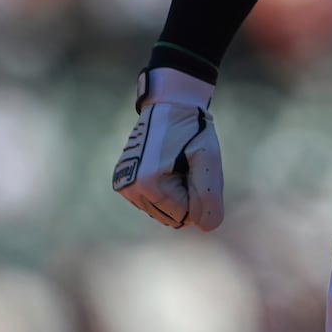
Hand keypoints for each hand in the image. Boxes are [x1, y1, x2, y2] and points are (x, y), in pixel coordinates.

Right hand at [112, 68, 224, 230]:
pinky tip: (166, 166)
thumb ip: (209, 193)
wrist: (169, 105)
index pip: (185, 215)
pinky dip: (165, 191)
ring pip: (163, 213)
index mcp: (149, 183)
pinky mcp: (123, 184)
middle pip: (172, 217)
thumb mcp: (208, 157)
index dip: (198, 195)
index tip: (195, 167)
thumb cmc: (192, 129)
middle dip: (187, 196)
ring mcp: (124, 188)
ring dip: (177, 194)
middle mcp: (130, 189)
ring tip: (176, 165)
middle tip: (187, 166)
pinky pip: (153, 203)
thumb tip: (207, 227)